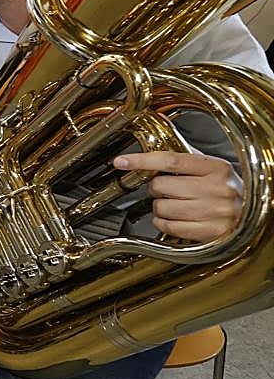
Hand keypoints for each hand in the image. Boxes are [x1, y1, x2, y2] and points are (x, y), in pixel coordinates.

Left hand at [114, 151, 242, 241]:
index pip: (170, 160)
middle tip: (169, 191)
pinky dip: (164, 223)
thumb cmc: (229, 192)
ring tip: (176, 206)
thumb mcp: (214, 170)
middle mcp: (217, 189)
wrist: (255, 217)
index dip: (142, 160)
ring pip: (161, 208)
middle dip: (157, 189)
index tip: (122, 161)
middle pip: (160, 186)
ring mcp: (214, 211)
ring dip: (160, 208)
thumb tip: (153, 146)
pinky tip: (174, 219)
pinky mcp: (210, 232)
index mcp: (216, 168)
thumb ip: (185, 161)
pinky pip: (168, 227)